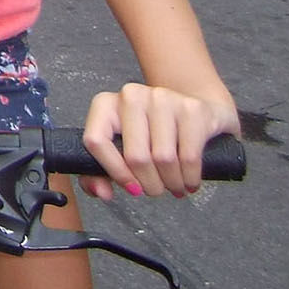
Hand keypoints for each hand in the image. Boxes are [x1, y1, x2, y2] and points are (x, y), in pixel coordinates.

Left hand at [80, 83, 238, 199]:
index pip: (96, 141)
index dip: (115, 172)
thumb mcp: (120, 151)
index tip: (132, 189)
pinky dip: (190, 178)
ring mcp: (161, 98)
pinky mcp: (191, 108)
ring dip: (172, 183)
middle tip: (157, 189)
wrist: (192, 115)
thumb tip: (101, 192)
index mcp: (105, 105)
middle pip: (135, 156)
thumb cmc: (150, 136)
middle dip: (149, 185)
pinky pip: (189, 157)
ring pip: (163, 159)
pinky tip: (190, 180)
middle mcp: (131, 96)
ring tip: (174, 185)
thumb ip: (99, 174)